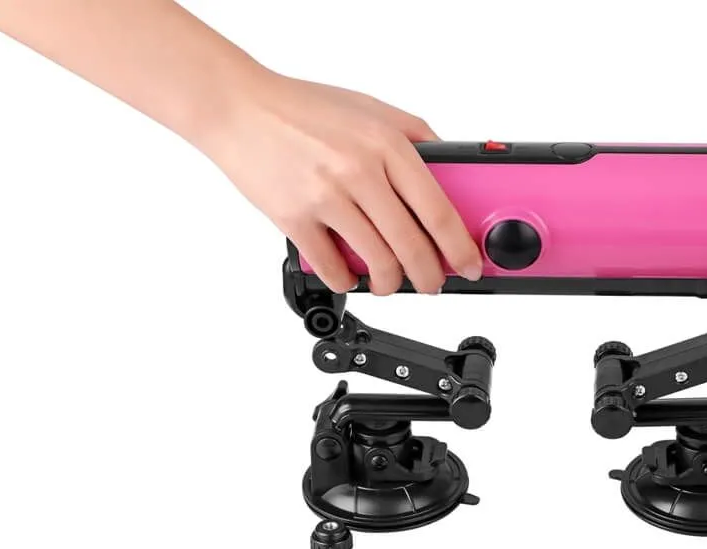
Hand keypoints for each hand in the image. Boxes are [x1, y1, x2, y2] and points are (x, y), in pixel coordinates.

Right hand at [197, 72, 482, 294]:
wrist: (238, 107)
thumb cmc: (302, 108)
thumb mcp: (370, 108)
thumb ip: (413, 135)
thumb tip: (446, 169)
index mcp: (386, 145)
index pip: (437, 210)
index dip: (458, 247)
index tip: (467, 264)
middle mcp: (360, 171)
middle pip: (411, 245)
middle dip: (429, 277)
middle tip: (433, 284)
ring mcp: (325, 197)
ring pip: (376, 262)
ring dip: (390, 284)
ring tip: (390, 283)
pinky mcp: (293, 218)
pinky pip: (332, 267)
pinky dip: (347, 280)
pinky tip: (349, 275)